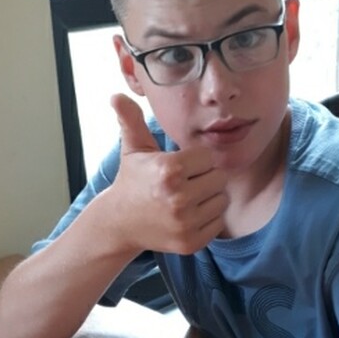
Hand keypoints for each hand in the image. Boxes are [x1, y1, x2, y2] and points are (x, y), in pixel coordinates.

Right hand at [109, 94, 227, 253]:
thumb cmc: (132, 181)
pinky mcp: (191, 242)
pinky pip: (218, 222)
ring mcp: (185, 223)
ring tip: (187, 198)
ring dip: (209, 198)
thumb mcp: (133, 149)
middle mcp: (179, 198)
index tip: (180, 166)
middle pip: (218, 179)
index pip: (208, 157)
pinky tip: (189, 215)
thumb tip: (116, 95)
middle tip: (185, 183)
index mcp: (169, 170)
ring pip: (221, 201)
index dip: (196, 160)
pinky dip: (208, 218)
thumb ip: (131, 119)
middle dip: (204, 178)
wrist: (119, 223)